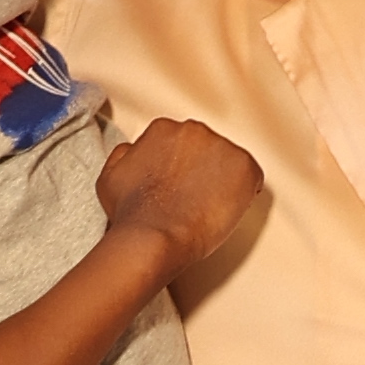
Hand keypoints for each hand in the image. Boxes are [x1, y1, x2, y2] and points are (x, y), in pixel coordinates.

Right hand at [95, 112, 263, 269]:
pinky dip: (246, 193)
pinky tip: (226, 209)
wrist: (153, 236)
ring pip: (230, 162)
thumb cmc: (132, 213)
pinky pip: (252, 177)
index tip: (180, 185)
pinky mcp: (244, 167)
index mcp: (164, 128)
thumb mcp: (111, 174)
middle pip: (207, 148)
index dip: (183, 167)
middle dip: (204, 170)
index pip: (182, 143)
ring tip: (208, 208)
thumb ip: (127, 154)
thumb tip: (136, 149)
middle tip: (195, 199)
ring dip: (223, 181)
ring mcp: (222, 147)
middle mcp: (194, 130)